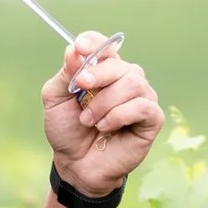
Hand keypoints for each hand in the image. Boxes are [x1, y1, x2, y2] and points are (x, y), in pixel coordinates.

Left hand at [42, 31, 162, 198]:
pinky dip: (119, 115)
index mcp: (103, 71)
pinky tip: (106, 127)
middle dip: (97, 75)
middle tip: (81, 88)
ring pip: (133, 82)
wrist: (75, 165)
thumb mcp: (56, 99)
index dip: (94, 42)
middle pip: (119, 63)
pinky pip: (142, 106)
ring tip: (90, 120)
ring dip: (106, 102)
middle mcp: (125, 80)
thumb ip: (66, 74)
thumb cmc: (67, 131)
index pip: (105, 46)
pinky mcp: (152, 119)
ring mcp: (141, 98)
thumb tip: (74, 50)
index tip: (80, 47)